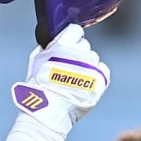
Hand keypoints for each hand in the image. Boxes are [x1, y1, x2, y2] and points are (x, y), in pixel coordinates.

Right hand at [11, 23, 109, 138]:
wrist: (50, 109)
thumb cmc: (40, 86)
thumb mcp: (37, 60)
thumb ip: (48, 46)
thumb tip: (55, 40)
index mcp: (63, 45)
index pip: (76, 31)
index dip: (72, 38)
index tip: (69, 45)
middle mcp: (80, 53)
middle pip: (84, 45)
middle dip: (78, 53)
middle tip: (70, 65)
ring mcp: (92, 67)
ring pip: (94, 57)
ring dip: (87, 64)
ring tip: (76, 77)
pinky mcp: (100, 80)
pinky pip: (103, 69)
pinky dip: (97, 73)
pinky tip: (87, 80)